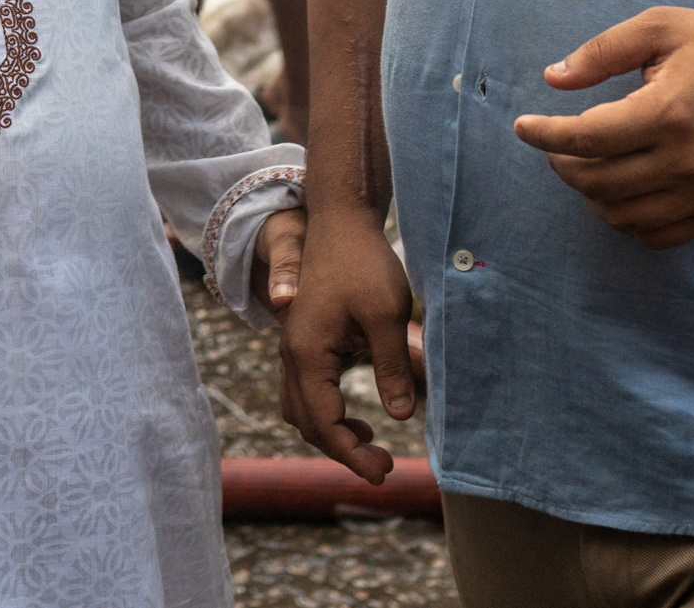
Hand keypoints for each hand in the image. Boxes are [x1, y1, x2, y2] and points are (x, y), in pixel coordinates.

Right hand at [273, 202, 416, 481]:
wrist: (339, 221)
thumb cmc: (364, 263)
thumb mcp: (387, 316)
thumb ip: (392, 368)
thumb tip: (401, 417)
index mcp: (309, 352)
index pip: (324, 422)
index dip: (352, 455)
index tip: (384, 473)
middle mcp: (292, 353)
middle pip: (306, 422)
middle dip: (341, 450)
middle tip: (384, 466)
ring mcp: (293, 346)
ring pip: (299, 408)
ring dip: (330, 433)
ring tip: (370, 445)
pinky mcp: (303, 339)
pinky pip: (304, 390)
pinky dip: (325, 412)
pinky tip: (357, 416)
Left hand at [513, 8, 693, 248]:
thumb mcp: (662, 27)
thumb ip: (602, 51)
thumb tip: (553, 79)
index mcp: (668, 111)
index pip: (586, 139)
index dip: (544, 135)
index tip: (522, 127)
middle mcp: (686, 160)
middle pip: (597, 182)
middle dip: (562, 164)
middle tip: (556, 145)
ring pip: (622, 216)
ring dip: (590, 195)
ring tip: (586, 167)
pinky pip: (657, 236)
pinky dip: (627, 221)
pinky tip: (620, 193)